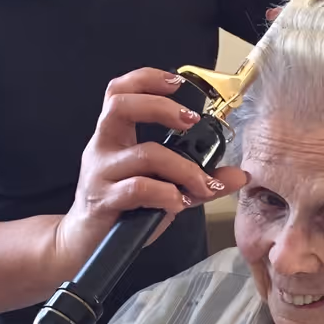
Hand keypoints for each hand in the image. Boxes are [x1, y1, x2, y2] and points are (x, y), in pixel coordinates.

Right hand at [56, 68, 247, 261]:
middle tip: (191, 122)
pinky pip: (139, 188)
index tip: (177, 82)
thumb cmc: (123, 210)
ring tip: (200, 184)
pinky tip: (176, 202)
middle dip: (162, 108)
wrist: (85, 244)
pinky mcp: (103, 200)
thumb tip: (238, 175)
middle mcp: (103, 148)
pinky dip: (166, 193)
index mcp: (114, 137)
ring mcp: (100, 173)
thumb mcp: (163, 187)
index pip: (119, 92)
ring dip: (183, 168)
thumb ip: (197, 178)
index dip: (146, 79)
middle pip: (121, 106)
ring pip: (145, 154)